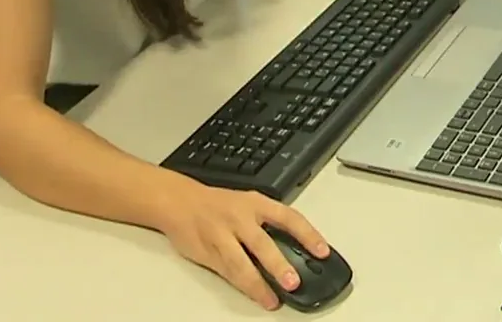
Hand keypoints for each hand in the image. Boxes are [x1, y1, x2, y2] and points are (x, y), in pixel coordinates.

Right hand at [163, 180, 329, 309]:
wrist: (179, 201)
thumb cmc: (219, 204)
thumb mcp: (248, 204)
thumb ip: (269, 223)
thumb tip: (297, 249)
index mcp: (256, 203)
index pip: (288, 217)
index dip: (308, 234)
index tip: (323, 251)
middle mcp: (240, 218)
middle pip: (262, 243)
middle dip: (278, 264)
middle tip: (294, 282)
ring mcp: (222, 236)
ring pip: (241, 263)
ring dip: (258, 284)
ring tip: (272, 299)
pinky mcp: (208, 253)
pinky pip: (227, 272)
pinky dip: (242, 286)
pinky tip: (254, 295)